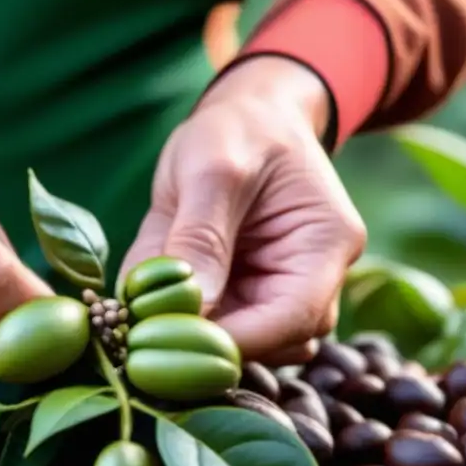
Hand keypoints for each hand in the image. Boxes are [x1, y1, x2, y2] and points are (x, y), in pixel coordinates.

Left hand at [120, 57, 366, 365]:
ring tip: (142, 307)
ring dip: (190, 335)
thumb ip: (200, 238)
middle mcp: (314, 280)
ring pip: (242, 345)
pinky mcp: (247, 298)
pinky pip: (215, 328)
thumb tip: (188, 309)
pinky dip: (179, 321)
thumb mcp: (212, 170)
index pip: (291, 319)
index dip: (230, 341)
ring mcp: (280, 293)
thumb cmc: (237, 132)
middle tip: (141, 329)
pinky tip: (148, 301)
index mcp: (324, 245)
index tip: (166, 341)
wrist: (243, 120)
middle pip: (271, 344)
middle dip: (206, 343)